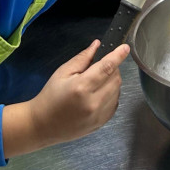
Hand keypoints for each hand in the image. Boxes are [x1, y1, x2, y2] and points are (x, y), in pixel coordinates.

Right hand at [10, 39, 128, 154]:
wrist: (44, 125)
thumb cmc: (51, 96)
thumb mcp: (62, 72)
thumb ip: (82, 58)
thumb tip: (97, 45)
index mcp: (82, 87)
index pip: (107, 67)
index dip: (118, 56)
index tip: (125, 48)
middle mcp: (94, 102)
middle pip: (115, 79)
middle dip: (112, 68)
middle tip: (100, 66)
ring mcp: (100, 115)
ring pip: (118, 91)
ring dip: (112, 81)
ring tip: (97, 81)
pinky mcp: (102, 122)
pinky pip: (115, 103)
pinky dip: (112, 94)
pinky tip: (98, 93)